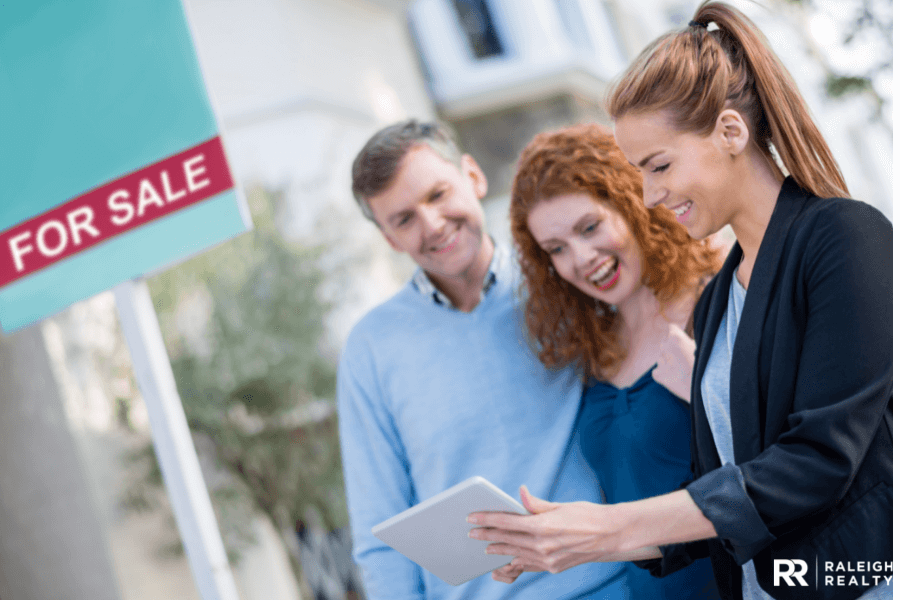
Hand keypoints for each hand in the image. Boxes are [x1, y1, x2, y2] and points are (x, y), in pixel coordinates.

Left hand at [468, 486, 622, 582]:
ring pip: (515, 554)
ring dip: (499, 550)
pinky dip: (516, 560)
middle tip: (471, 532)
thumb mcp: (560, 505)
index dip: (486, 519)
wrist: (612, 536)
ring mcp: (548, 560)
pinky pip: (529, 565)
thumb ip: (535, 503)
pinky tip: (508, 558)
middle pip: (506, 540)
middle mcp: (542, 545)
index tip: (472, 518)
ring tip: (486, 547)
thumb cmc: (588, 515)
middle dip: (487, 536)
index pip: (506, 522)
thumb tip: (519, 493)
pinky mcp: (553, 568)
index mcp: (542, 525)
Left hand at [652, 322, 695, 401]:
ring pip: (661, 358)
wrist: (703, 389)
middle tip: (682, 359)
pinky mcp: (657, 374)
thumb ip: (688, 340)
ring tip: (681, 370)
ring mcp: (660, 361)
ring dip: (668, 362)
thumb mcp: (700, 347)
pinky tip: (675, 378)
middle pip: (664, 343)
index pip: (671, 328)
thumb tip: (685, 338)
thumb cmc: (706, 367)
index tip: (680, 342)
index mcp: (675, 337)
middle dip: (671, 349)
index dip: (676, 335)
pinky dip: (664, 374)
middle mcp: (665, 347)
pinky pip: (657, 371)